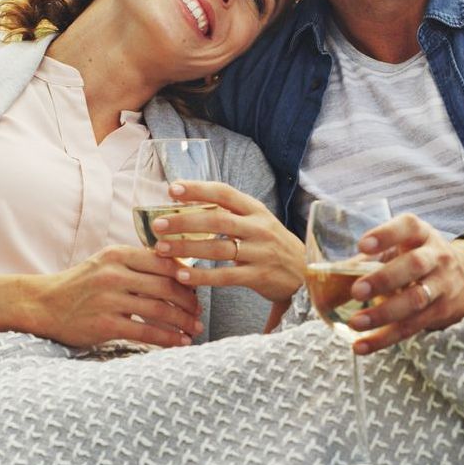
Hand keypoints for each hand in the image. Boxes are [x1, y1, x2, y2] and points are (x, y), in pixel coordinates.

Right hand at [22, 245, 201, 348]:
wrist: (42, 305)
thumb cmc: (81, 285)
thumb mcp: (106, 263)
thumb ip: (137, 264)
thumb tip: (180, 271)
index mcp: (117, 254)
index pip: (163, 262)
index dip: (186, 277)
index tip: (197, 290)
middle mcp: (114, 274)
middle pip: (166, 286)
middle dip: (189, 302)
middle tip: (199, 313)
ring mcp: (108, 299)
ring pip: (159, 310)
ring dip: (183, 322)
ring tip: (194, 329)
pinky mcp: (104, 324)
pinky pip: (145, 332)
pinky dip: (168, 339)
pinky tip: (179, 343)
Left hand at [150, 180, 304, 302]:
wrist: (306, 272)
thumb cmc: (272, 244)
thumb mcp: (257, 221)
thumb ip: (229, 213)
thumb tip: (188, 202)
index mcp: (256, 209)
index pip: (225, 193)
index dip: (198, 189)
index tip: (172, 188)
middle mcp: (259, 228)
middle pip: (218, 220)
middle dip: (184, 221)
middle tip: (157, 223)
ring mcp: (260, 252)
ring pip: (219, 248)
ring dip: (187, 248)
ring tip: (161, 249)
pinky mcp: (259, 276)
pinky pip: (226, 276)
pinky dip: (202, 276)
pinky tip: (182, 275)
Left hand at [343, 213, 463, 353]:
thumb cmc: (419, 257)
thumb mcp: (400, 249)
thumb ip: (366, 261)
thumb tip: (324, 285)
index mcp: (421, 234)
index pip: (407, 227)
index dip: (386, 235)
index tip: (363, 245)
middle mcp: (436, 256)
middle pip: (414, 266)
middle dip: (384, 279)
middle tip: (357, 291)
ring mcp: (443, 285)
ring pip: (416, 300)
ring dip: (384, 313)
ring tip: (355, 323)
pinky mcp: (442, 312)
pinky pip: (412, 327)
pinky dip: (385, 338)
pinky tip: (362, 346)